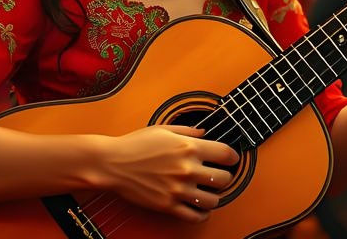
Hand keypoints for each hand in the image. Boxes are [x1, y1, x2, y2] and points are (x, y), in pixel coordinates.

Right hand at [98, 125, 238, 221]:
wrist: (113, 163)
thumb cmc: (135, 144)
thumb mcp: (163, 129)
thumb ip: (188, 131)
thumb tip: (204, 133)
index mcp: (188, 147)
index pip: (225, 154)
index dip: (233, 156)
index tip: (232, 158)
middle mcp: (187, 169)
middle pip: (224, 179)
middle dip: (225, 177)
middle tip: (220, 176)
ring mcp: (178, 189)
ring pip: (213, 200)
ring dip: (215, 196)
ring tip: (209, 192)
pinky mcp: (168, 205)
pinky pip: (195, 216)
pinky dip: (202, 214)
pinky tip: (200, 208)